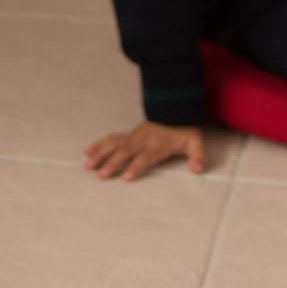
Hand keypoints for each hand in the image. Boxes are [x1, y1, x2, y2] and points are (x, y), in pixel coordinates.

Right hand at [84, 119, 206, 181]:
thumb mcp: (196, 143)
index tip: (126, 177)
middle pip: (125, 152)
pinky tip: (88, 151)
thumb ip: (198, 157)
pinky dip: (99, 144)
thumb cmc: (184, 131)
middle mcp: (143, 140)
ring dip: (100, 154)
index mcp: (158, 145)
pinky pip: (111, 138)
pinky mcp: (129, 134)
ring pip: (114, 144)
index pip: (146, 157)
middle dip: (112, 164)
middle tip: (100, 176)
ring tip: (88, 165)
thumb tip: (198, 170)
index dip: (136, 166)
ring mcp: (134, 136)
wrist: (176, 111)